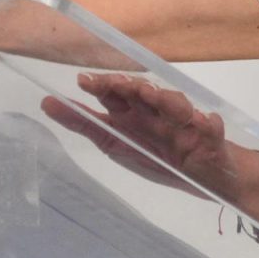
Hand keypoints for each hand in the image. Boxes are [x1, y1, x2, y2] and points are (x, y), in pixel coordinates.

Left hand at [42, 72, 236, 198]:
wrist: (211, 177)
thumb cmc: (162, 157)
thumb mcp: (116, 143)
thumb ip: (84, 124)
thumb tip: (46, 103)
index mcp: (136, 115)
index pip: (116, 94)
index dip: (101, 85)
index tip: (83, 80)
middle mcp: (159, 114)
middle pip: (145, 93)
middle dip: (131, 86)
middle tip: (117, 84)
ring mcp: (186, 125)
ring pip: (177, 105)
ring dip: (166, 99)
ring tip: (152, 96)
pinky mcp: (212, 139)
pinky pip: (212, 129)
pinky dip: (209, 125)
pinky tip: (205, 122)